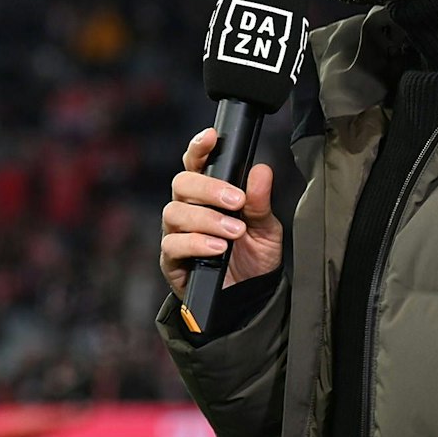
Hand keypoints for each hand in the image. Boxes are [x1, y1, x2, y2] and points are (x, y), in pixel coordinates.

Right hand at [160, 126, 281, 298]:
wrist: (249, 299)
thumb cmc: (253, 258)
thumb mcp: (266, 229)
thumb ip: (259, 202)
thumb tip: (261, 170)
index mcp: (207, 194)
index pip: (195, 163)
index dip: (198, 147)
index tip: (210, 137)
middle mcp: (187, 209)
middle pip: (181, 183)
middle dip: (208, 188)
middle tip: (236, 200)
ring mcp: (176, 233)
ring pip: (175, 212)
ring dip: (206, 219)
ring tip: (233, 231)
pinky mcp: (171, 260)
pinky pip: (173, 244)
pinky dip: (196, 243)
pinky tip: (218, 249)